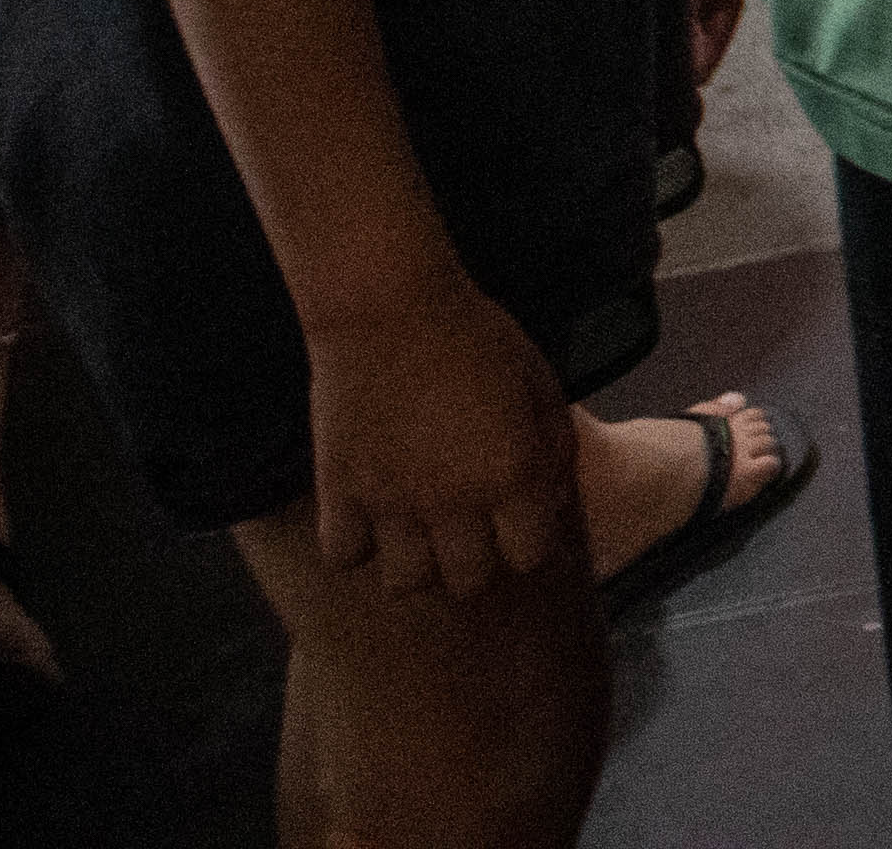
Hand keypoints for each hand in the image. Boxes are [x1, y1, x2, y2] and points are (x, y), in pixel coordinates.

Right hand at [303, 268, 574, 594]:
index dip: (530, 543)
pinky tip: (367, 520)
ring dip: (416, 565)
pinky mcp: (339, 493)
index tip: (520, 522)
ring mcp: (392, 504)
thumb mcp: (540, 383)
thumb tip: (550, 495)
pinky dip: (355, 547)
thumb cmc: (476, 335)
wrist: (389, 309)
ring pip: (405, 582)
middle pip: (468, 582)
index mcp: (511, 475)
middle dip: (476, 564)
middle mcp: (454, 502)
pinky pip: (343, 556)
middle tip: (469, 531)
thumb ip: (552, 446)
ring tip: (418, 534)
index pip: (530, 556)